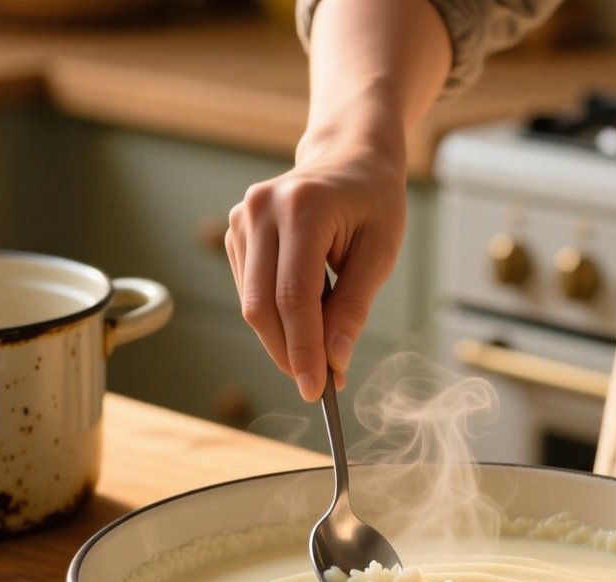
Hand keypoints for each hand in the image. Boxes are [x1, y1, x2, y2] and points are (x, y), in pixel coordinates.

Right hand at [226, 136, 407, 400]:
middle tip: (320, 384)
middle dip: (289, 354)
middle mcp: (261, 211)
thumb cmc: (373, 202)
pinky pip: (250, 292)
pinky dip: (277, 318)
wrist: (348, 157)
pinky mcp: (235, 233)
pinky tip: (305, 317)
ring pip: (252, 305)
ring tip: (321, 347)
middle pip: (262, 306)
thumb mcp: (380, 252)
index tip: (318, 390)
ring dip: (283, 339)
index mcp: (302, 208)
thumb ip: (354, 306)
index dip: (303, 349)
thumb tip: (335, 361)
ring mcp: (241, 220)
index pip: (293, 296)